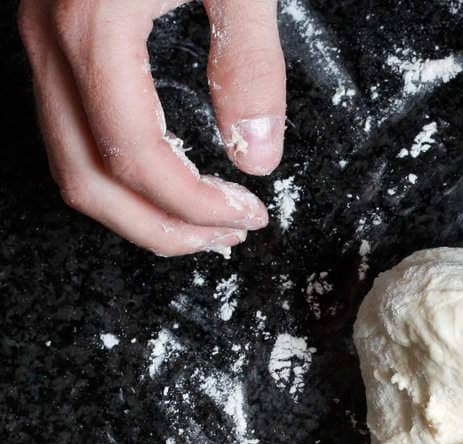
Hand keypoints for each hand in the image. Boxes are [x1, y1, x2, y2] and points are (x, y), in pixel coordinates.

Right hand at [18, 0, 284, 254]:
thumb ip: (250, 61)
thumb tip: (257, 153)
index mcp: (94, 26)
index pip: (134, 156)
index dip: (194, 204)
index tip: (245, 217)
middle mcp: (51, 36)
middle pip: (88, 178)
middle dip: (163, 226)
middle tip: (229, 236)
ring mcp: (42, 36)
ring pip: (69, 161)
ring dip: (136, 208)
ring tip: (207, 221)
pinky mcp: (52, 32)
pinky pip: (70, 127)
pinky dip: (116, 170)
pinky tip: (171, 177)